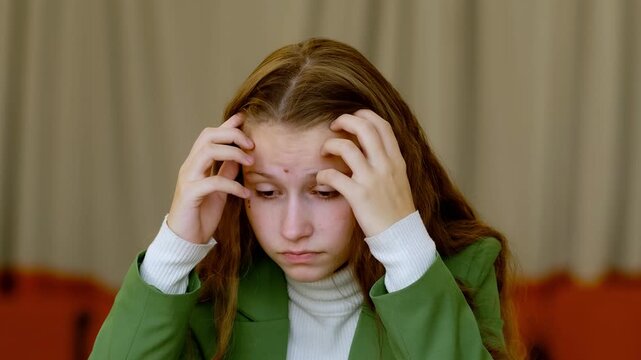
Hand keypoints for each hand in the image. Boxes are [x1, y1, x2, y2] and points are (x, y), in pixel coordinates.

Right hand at [166, 113, 253, 243]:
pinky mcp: (189, 195)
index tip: (244, 118)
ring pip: (208, 152)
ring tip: (251, 163)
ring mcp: (187, 179)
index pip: (210, 135)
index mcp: (197, 163)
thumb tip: (241, 155)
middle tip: (252, 146)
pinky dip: (233, 185)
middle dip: (233, 135)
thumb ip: (227, 171)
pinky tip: (245, 193)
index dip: (227, 125)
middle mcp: (190, 166)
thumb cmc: (202, 214)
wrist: (185, 240)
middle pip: (208, 136)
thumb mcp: (220, 189)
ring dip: (233, 153)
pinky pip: (212, 182)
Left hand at [317, 109, 415, 236]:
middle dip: (344, 120)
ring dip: (330, 145)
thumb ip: (387, 161)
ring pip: (346, 147)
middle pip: (364, 127)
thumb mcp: (399, 179)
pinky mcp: (359, 195)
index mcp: (396, 160)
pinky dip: (323, 174)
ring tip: (324, 152)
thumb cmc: (396, 210)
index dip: (364, 115)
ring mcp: (372, 179)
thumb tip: (372, 147)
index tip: (352, 119)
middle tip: (333, 126)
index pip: (382, 125)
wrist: (401, 236)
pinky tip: (322, 179)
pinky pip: (334, 175)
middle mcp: (385, 165)